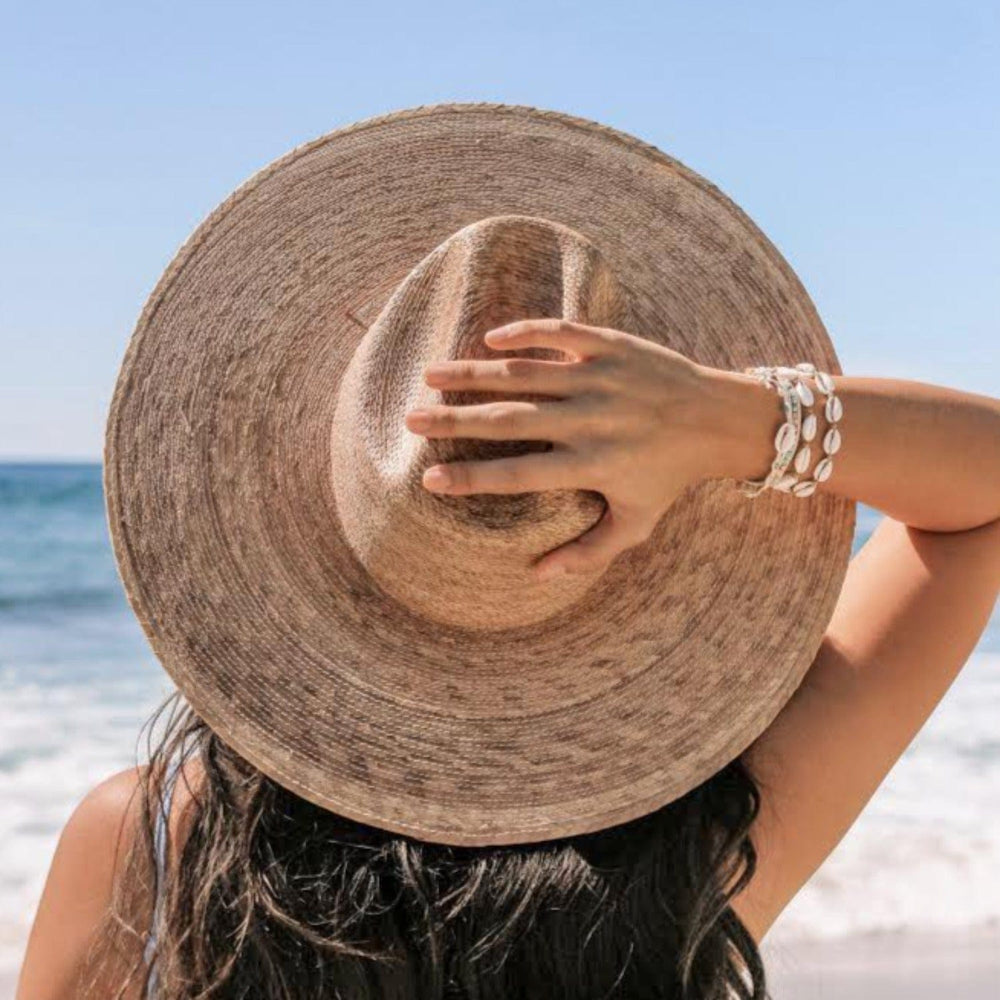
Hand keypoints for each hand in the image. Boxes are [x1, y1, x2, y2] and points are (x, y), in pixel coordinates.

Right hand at [404, 319, 722, 579]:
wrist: (720, 419)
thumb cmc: (671, 477)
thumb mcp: (636, 524)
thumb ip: (588, 552)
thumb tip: (536, 575)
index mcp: (592, 465)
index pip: (518, 475)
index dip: (471, 478)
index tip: (429, 481)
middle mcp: (591, 420)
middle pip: (508, 420)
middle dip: (454, 420)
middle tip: (410, 420)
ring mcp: (600, 378)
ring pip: (524, 372)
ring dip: (473, 373)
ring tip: (430, 375)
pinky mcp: (613, 345)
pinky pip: (561, 332)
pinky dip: (524, 332)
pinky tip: (490, 339)